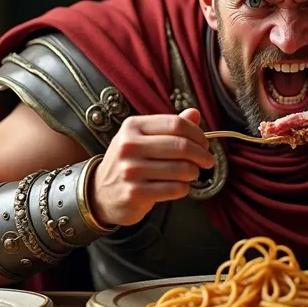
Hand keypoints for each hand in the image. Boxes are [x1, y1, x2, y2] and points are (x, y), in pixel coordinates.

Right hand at [90, 108, 215, 226]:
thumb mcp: (143, 138)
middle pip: (181, 146)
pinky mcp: (135, 193)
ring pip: (181, 169)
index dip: (198, 134)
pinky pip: (174, 189)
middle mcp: (129, 146)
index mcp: (133, 127)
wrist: (100, 192)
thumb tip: (194, 113)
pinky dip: (184, 189)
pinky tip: (180, 187)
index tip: (205, 143)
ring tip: (192, 174)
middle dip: (202, 154)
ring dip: (194, 172)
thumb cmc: (129, 162)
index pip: (176, 124)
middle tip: (207, 161)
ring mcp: (130, 170)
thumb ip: (169, 126)